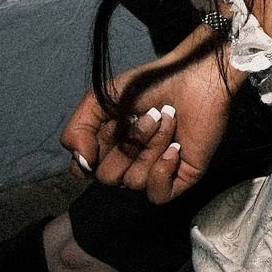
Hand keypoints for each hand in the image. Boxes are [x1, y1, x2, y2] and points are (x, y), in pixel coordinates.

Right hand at [60, 31, 234, 203]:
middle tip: (151, 114)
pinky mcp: (181, 176)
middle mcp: (129, 163)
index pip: (84, 170)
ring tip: (168, 120)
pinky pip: (158, 196)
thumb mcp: (99, 100)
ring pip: (134, 182)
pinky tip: (175, 147)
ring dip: (150, 146)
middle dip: (128, 142)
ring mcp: (155, 171)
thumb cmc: (151, 84)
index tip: (114, 120)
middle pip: (108, 177)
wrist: (194, 75)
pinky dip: (162, 170)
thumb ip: (76, 130)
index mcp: (109, 148)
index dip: (97, 147)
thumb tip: (83, 163)